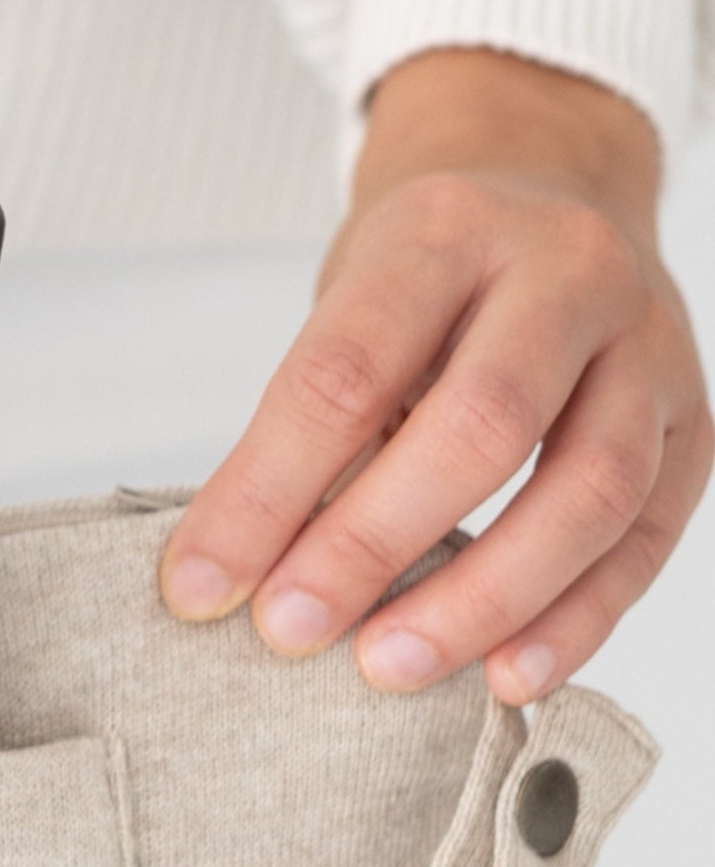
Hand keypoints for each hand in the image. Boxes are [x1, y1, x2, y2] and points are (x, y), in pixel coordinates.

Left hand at [160, 49, 709, 700]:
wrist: (558, 191)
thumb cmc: (433, 272)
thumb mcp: (357, 299)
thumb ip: (316, 426)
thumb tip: (237, 573)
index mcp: (448, 229)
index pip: (347, 369)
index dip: (267, 487)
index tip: (202, 583)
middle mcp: (567, 273)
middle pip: (480, 424)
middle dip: (373, 542)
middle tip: (291, 630)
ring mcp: (649, 348)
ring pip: (587, 489)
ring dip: (483, 598)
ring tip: (390, 666)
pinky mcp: (695, 425)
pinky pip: (643, 539)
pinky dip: (575, 619)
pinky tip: (503, 675)